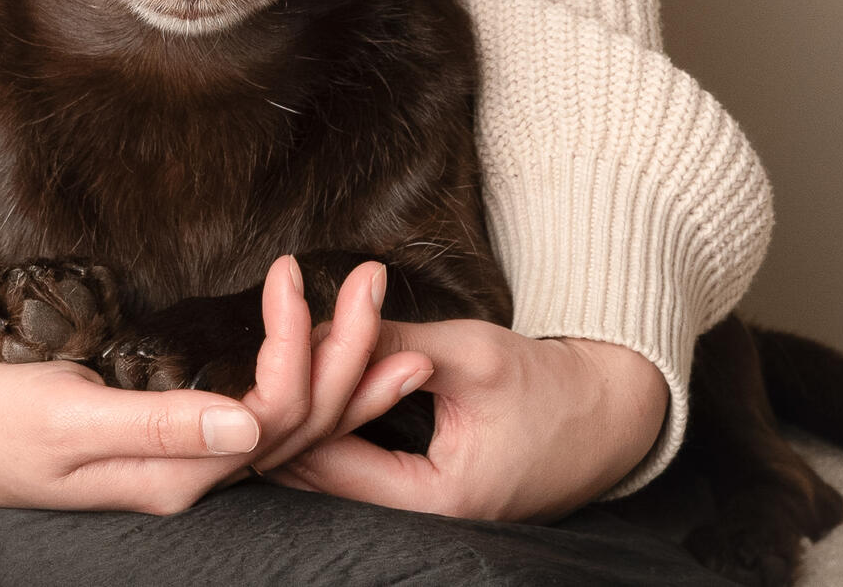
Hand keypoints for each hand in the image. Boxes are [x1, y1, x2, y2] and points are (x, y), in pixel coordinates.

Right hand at [0, 256, 431, 513]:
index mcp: (172, 475)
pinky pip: (250, 419)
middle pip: (295, 424)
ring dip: (337, 371)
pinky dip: (294, 381)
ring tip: (386, 324)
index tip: (298, 271)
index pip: (272, 416)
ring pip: (282, 426)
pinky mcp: (163, 442)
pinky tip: (313, 358)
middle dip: (346, 355)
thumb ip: (157, 425)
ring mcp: (177, 464)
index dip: (301, 348)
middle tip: (381, 282)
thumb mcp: (64, 416)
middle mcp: (187, 478)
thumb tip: (246, 426)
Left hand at [263, 316, 668, 521]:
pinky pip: (368, 472)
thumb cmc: (546, 384)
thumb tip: (323, 323)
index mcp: (439, 499)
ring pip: (346, 478)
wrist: (608, 414)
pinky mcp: (432, 495)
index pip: (335, 466)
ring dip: (308, 432)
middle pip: (332, 480)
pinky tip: (305, 404)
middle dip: (286, 432)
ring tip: (254, 394)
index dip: (290, 418)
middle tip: (234, 388)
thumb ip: (396, 342)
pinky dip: (338, 436)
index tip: (247, 380)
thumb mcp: (470, 352)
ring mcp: (430, 512)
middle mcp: (428, 519)